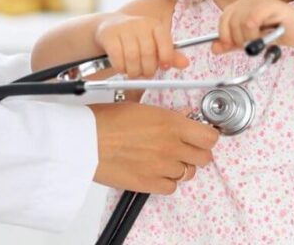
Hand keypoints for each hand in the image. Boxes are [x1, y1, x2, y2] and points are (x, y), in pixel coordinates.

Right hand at [87, 102, 218, 193]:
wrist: (84, 141)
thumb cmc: (105, 121)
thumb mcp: (140, 107)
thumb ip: (167, 115)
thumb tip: (183, 117)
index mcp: (170, 124)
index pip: (209, 137)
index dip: (207, 136)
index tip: (202, 135)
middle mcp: (170, 146)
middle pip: (203, 158)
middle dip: (196, 152)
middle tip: (185, 148)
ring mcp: (161, 167)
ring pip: (187, 173)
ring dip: (178, 166)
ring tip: (162, 158)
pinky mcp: (149, 184)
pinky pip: (171, 187)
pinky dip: (166, 181)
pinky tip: (155, 171)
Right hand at [95, 13, 188, 78]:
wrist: (109, 26)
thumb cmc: (136, 39)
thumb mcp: (154, 44)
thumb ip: (169, 54)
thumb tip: (186, 63)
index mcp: (154, 25)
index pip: (165, 41)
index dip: (166, 57)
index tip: (164, 67)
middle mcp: (140, 24)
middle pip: (148, 52)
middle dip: (148, 69)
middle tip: (146, 74)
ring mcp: (123, 29)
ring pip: (132, 57)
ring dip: (134, 71)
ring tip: (134, 73)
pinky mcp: (109, 35)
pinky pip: (117, 57)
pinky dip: (121, 68)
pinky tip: (122, 68)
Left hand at [212, 0, 293, 53]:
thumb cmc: (276, 34)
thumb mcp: (249, 41)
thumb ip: (232, 44)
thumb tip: (214, 49)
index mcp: (241, 4)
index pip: (223, 18)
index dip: (224, 35)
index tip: (231, 47)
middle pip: (231, 20)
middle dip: (238, 39)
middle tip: (250, 46)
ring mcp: (261, 0)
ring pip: (241, 21)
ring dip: (250, 38)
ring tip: (262, 41)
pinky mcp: (273, 5)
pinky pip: (253, 19)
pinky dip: (257, 33)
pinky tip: (267, 36)